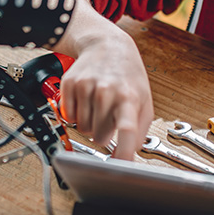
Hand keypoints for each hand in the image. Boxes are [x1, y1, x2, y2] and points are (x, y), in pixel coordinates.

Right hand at [59, 31, 153, 159]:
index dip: (122, 153)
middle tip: (110, 115)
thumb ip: (140, 129)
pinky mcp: (70, 85)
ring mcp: (86, 88)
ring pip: (83, 129)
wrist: (106, 45)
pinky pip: (69, 117)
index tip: (120, 169)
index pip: (127, 130)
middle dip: (104, 133)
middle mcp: (107, 92)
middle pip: (99, 137)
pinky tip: (87, 100)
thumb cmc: (127, 74)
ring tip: (100, 105)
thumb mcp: (144, 99)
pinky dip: (77, 114)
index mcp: (129, 97)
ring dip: (90, 123)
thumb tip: (129, 154)